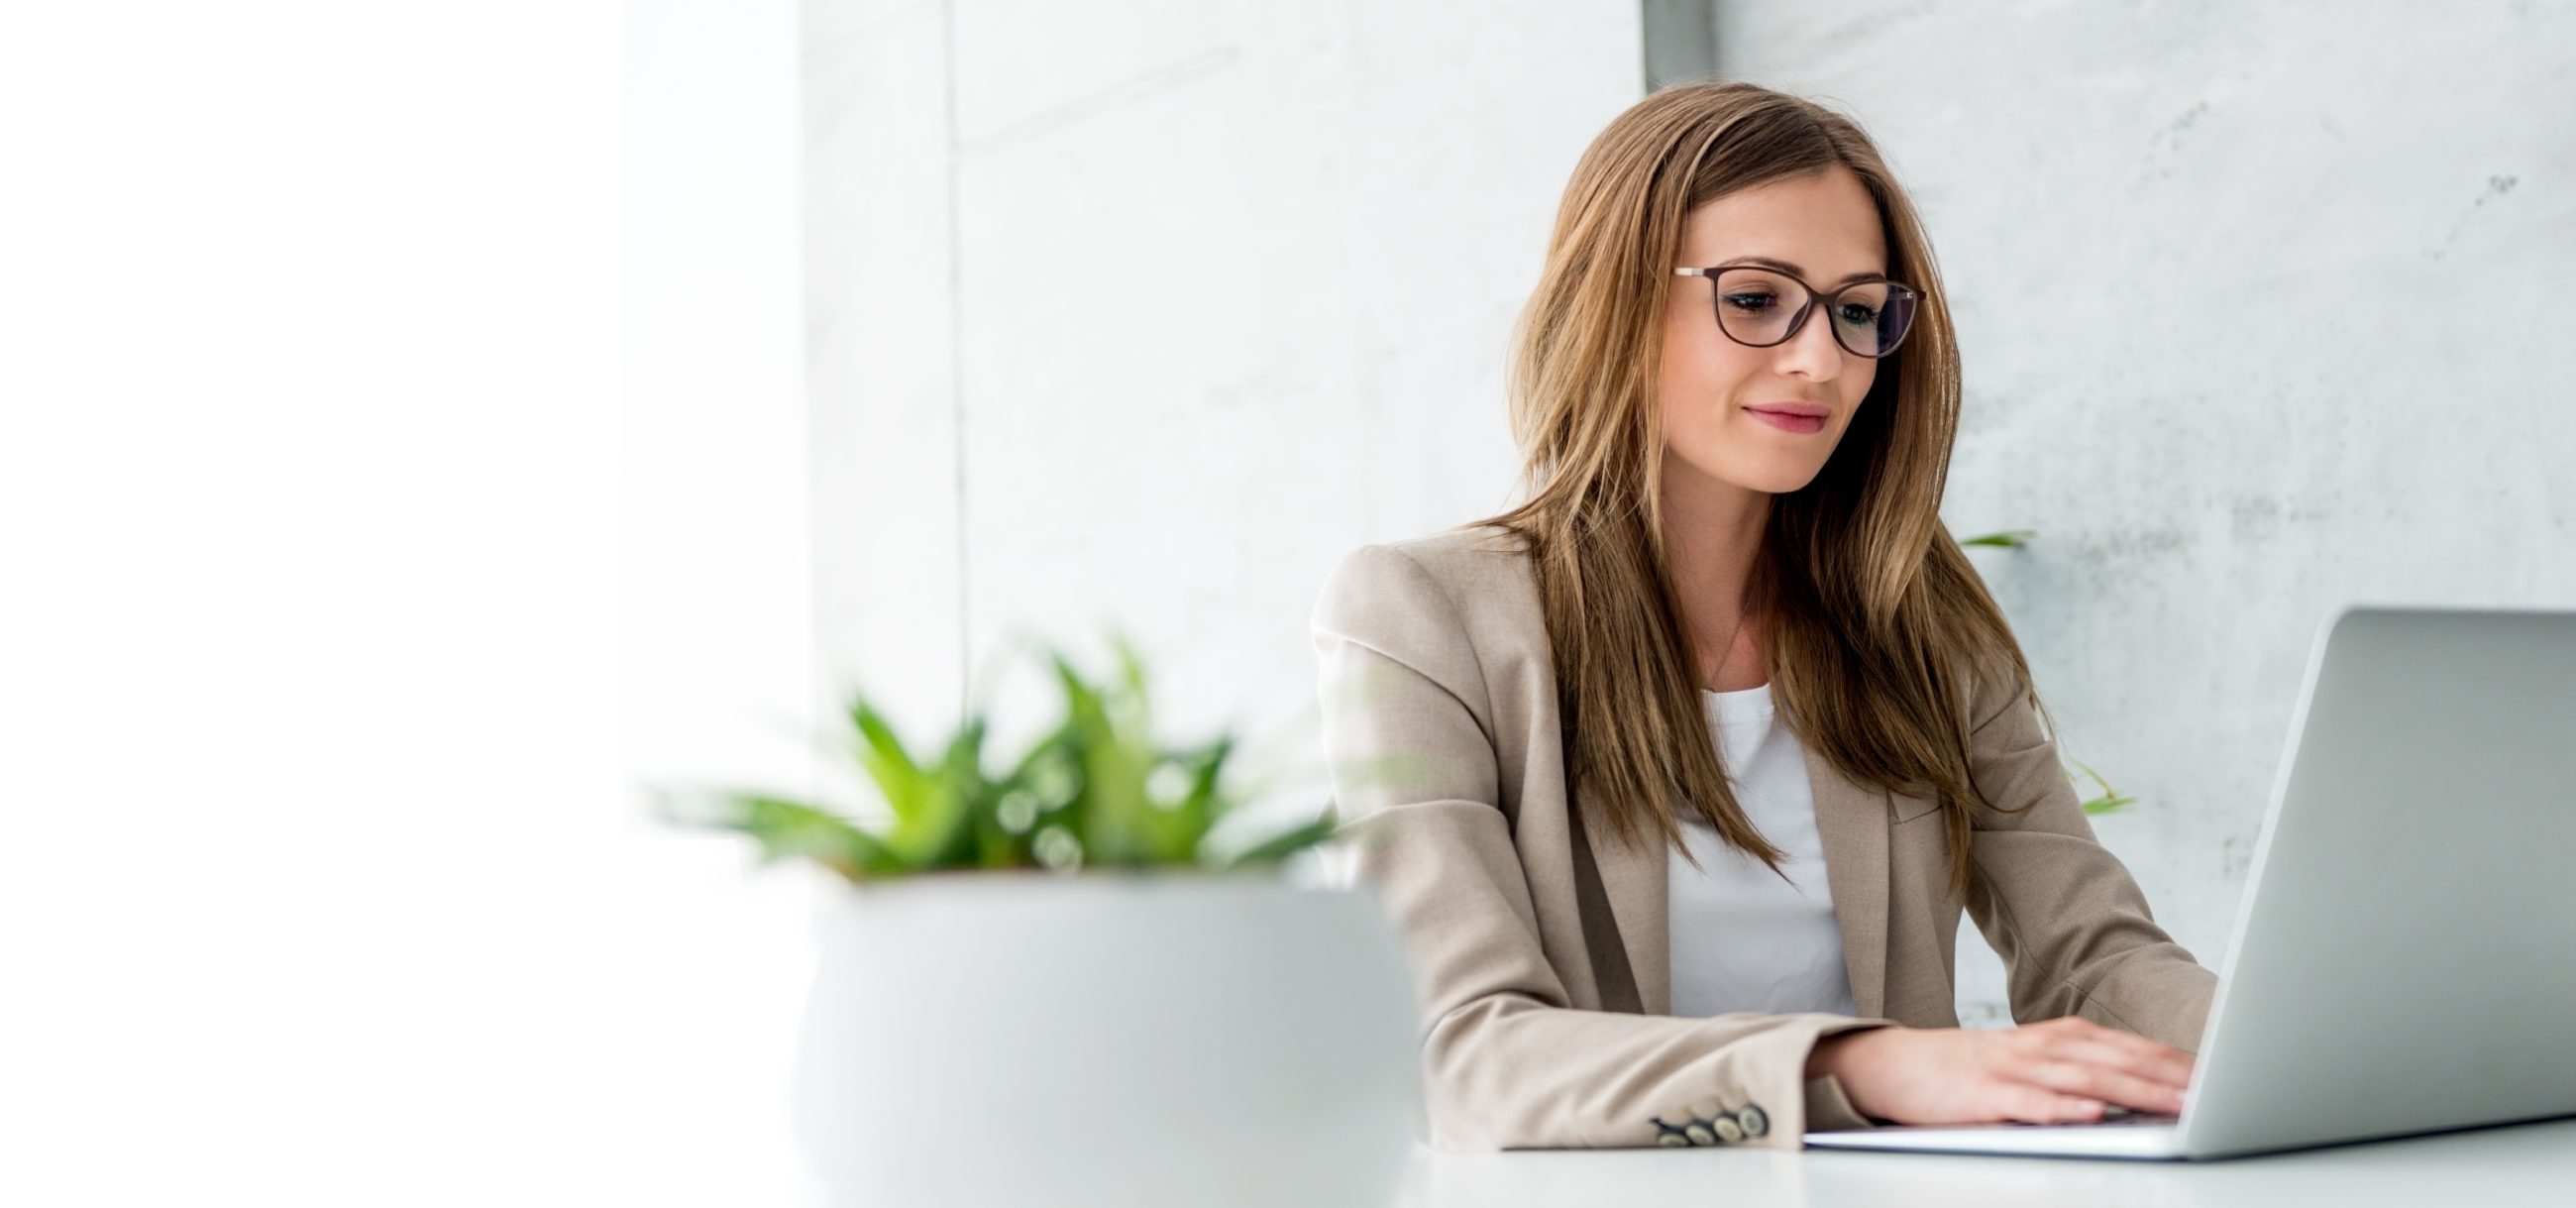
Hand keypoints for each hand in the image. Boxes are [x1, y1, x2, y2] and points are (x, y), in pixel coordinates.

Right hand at [1805, 1017, 2194, 1124]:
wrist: (1893, 1064)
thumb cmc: (1970, 1072)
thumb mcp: (2033, 1064)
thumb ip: (2084, 1073)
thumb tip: (2147, 1091)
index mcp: (2060, 1038)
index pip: (2131, 1049)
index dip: (2177, 1063)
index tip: (2224, 1078)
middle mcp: (2042, 1046)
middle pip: (2117, 1061)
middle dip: (2170, 1078)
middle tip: (2217, 1093)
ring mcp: (2012, 1069)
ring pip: (2083, 1080)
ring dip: (2132, 1092)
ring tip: (2175, 1105)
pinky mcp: (1981, 1094)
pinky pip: (2028, 1103)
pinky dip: (2061, 1108)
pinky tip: (2091, 1115)